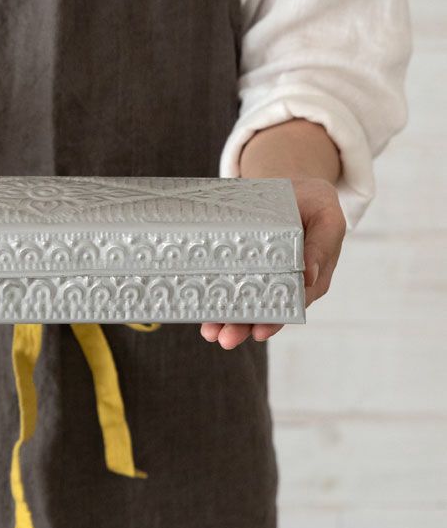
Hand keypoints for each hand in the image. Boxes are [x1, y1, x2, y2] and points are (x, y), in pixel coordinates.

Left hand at [200, 176, 346, 347]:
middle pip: (265, 310)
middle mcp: (286, 281)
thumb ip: (321, 244)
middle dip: (244, 327)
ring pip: (246, 304)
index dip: (276, 319)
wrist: (292, 188)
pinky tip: (201, 310)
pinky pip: (231, 284)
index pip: (292, 303)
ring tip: (210, 332)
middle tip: (225, 339)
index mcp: (310, 276)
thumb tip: (309, 277)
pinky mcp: (245, 265)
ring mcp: (264, 275)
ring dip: (227, 320)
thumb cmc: (312, 202)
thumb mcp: (326, 215)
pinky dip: (217, 298)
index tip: (260, 332)